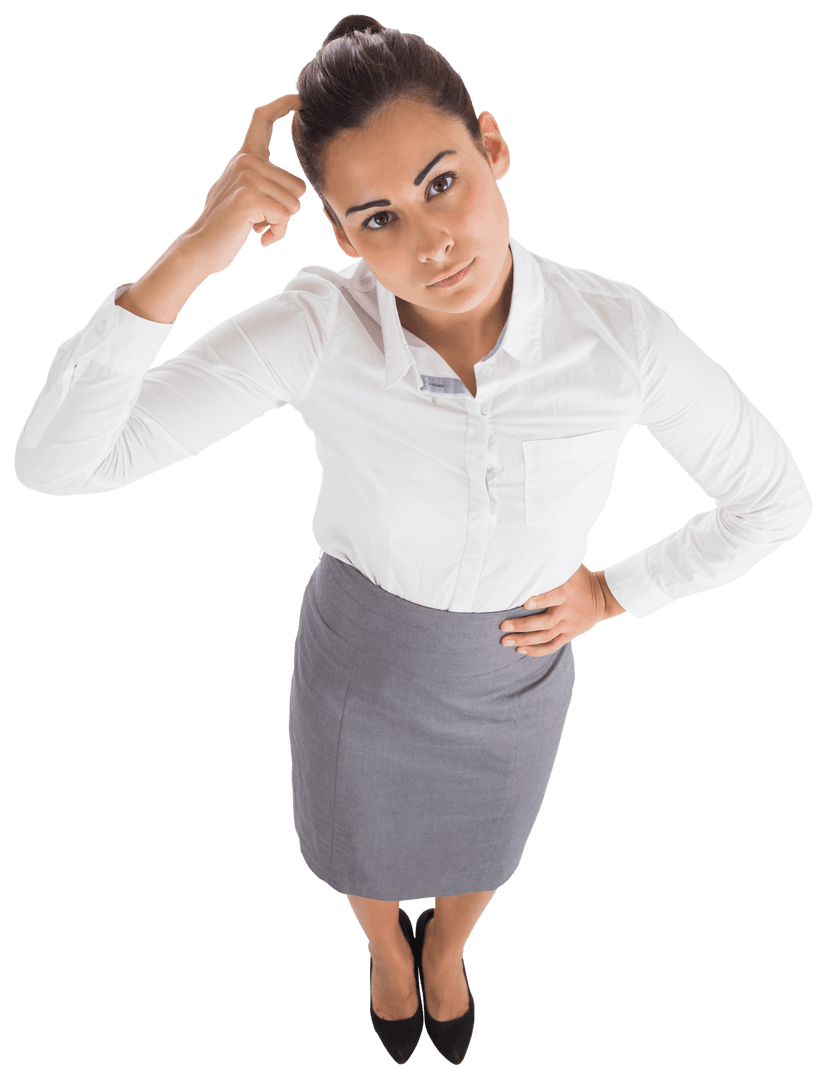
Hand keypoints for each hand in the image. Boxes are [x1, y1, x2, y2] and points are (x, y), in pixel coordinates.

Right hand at [181, 93, 305, 275]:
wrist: (202, 247)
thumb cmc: (227, 227)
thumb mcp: (246, 197)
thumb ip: (265, 185)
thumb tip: (296, 192)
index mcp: (244, 158)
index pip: (263, 120)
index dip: (282, 106)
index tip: (299, 99)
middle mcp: (245, 161)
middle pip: (298, 186)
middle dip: (286, 211)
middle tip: (260, 219)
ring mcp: (247, 176)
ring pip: (294, 204)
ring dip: (280, 224)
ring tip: (256, 226)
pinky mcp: (250, 195)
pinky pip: (285, 216)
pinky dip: (277, 232)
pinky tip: (258, 235)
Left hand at [499, 565, 624, 656]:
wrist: (604, 598)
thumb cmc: (580, 578)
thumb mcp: (571, 567)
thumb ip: (554, 563)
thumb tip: (533, 548)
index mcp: (568, 592)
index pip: (554, 596)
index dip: (541, 600)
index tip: (525, 602)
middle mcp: (568, 611)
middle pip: (545, 621)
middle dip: (523, 625)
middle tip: (503, 626)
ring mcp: (569, 625)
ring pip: (546, 636)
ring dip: (524, 640)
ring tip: (505, 641)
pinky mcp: (569, 635)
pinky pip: (553, 646)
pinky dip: (537, 650)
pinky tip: (521, 650)